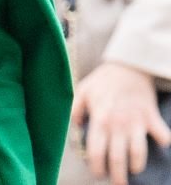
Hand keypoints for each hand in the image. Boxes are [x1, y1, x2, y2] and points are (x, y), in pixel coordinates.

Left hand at [71, 62, 170, 184]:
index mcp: (99, 120)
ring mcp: (136, 122)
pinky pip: (162, 137)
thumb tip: (76, 127)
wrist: (128, 65)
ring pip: (139, 154)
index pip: (97, 152)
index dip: (97, 167)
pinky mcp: (152, 118)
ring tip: (134, 171)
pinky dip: (163, 143)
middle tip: (118, 183)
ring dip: (137, 166)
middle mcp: (118, 125)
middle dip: (118, 176)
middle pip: (118, 159)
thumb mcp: (82, 91)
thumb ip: (75, 110)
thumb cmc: (103, 79)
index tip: (98, 173)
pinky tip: (158, 147)